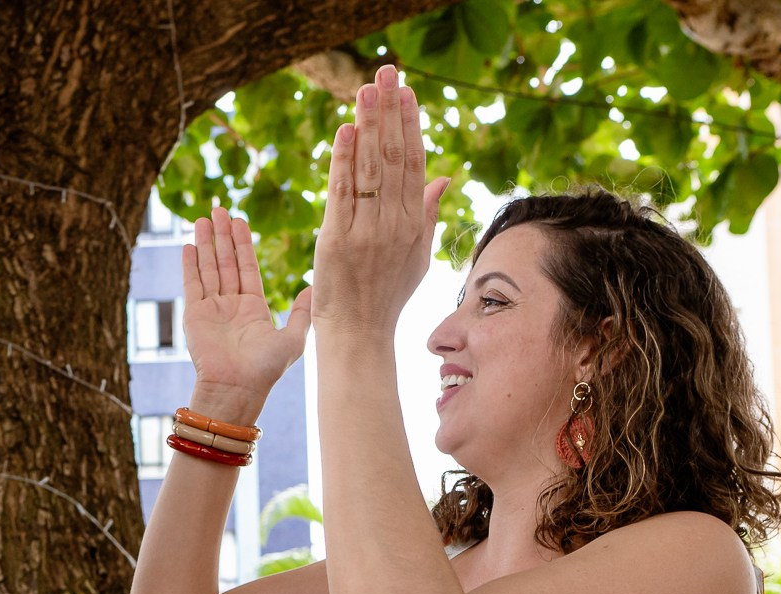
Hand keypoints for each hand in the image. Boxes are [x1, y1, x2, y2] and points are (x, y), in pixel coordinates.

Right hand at [181, 205, 312, 407]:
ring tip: (203, 217)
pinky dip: (190, 264)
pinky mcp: (195, 315)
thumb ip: (301, 313)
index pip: (247, 267)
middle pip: (225, 262)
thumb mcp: (292, 339)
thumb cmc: (265, 370)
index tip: (240, 220)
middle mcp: (231, 305)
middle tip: (218, 207)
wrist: (237, 388)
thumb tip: (314, 287)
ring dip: (205, 242)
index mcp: (253, 308)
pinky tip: (189, 244)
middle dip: (222, 235)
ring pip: (208, 267)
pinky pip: (192, 284)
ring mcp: (211, 309)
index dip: (243, 244)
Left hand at [312, 65, 449, 333]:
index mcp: (413, 225)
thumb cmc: (386, 296)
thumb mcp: (417, 256)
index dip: (410, 126)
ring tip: (366, 89)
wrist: (358, 334)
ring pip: (369, 170)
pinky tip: (345, 130)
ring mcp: (365, 232)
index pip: (413, 165)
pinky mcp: (337, 240)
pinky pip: (342, 193)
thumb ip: (427, 214)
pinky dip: (343, 161)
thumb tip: (443, 177)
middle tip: (387, 73)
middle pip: (393, 158)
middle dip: (390, 112)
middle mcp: (393, 225)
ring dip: (368, 125)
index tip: (407, 92)